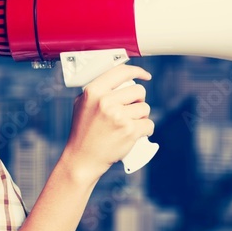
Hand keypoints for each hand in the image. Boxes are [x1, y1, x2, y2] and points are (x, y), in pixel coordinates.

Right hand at [61, 64, 153, 182]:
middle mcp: (106, 101)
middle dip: (139, 100)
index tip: (145, 76)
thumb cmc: (83, 133)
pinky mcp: (129, 131)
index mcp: (94, 91)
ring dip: (142, 116)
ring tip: (130, 124)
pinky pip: (149, 124)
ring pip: (145, 108)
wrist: (83, 159)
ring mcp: (118, 116)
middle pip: (138, 91)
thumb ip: (97, 91)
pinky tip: (138, 133)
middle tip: (131, 110)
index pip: (121, 72)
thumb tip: (119, 80)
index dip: (137, 71)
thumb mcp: (82, 105)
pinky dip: (146, 129)